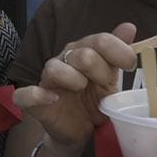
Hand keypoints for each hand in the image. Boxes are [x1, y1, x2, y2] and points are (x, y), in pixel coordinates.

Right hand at [13, 23, 137, 156]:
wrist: (81, 130)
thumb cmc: (95, 99)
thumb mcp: (111, 77)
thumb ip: (118, 51)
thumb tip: (129, 26)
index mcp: (84, 50)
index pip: (101, 40)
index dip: (119, 52)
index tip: (130, 66)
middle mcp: (64, 60)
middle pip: (83, 55)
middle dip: (100, 71)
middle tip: (105, 85)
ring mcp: (48, 81)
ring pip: (54, 69)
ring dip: (73, 79)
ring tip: (81, 89)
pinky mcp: (35, 102)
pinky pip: (26, 95)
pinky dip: (37, 95)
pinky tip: (53, 99)